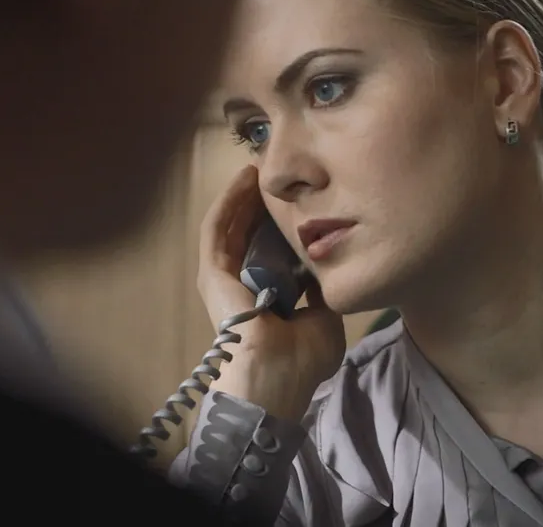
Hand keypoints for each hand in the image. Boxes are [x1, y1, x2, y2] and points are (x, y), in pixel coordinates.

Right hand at [196, 165, 345, 420]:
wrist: (273, 379)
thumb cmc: (301, 360)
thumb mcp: (325, 317)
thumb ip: (324, 291)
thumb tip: (330, 265)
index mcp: (269, 297)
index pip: (277, 250)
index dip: (288, 222)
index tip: (307, 194)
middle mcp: (243, 284)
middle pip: (252, 231)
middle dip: (266, 201)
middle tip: (282, 170)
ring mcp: (224, 278)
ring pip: (233, 224)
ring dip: (245, 194)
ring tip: (262, 163)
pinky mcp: (212, 273)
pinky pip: (218, 228)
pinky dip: (230, 201)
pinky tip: (244, 177)